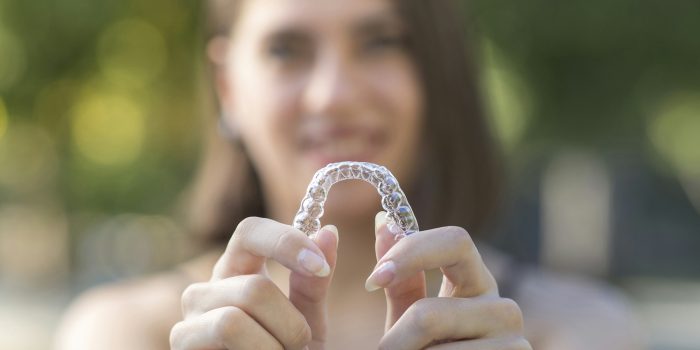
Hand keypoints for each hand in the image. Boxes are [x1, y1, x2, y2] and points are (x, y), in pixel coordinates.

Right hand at [170, 217, 338, 349]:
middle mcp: (207, 288)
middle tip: (299, 345)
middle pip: (254, 288)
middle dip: (291, 324)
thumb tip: (329, 232)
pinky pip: (225, 340)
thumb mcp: (307, 317)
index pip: (251, 231)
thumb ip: (314, 280)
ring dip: (273, 347)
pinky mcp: (181, 344)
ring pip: (233, 320)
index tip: (319, 265)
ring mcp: (189, 318)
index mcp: (237, 270)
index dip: (286, 241)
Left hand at [368, 212, 530, 349]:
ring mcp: (515, 342)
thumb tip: (384, 220)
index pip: (455, 240)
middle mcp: (501, 307)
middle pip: (431, 313)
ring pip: (436, 347)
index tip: (373, 279)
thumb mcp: (405, 318)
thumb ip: (398, 276)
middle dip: (396, 342)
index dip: (411, 251)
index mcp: (474, 284)